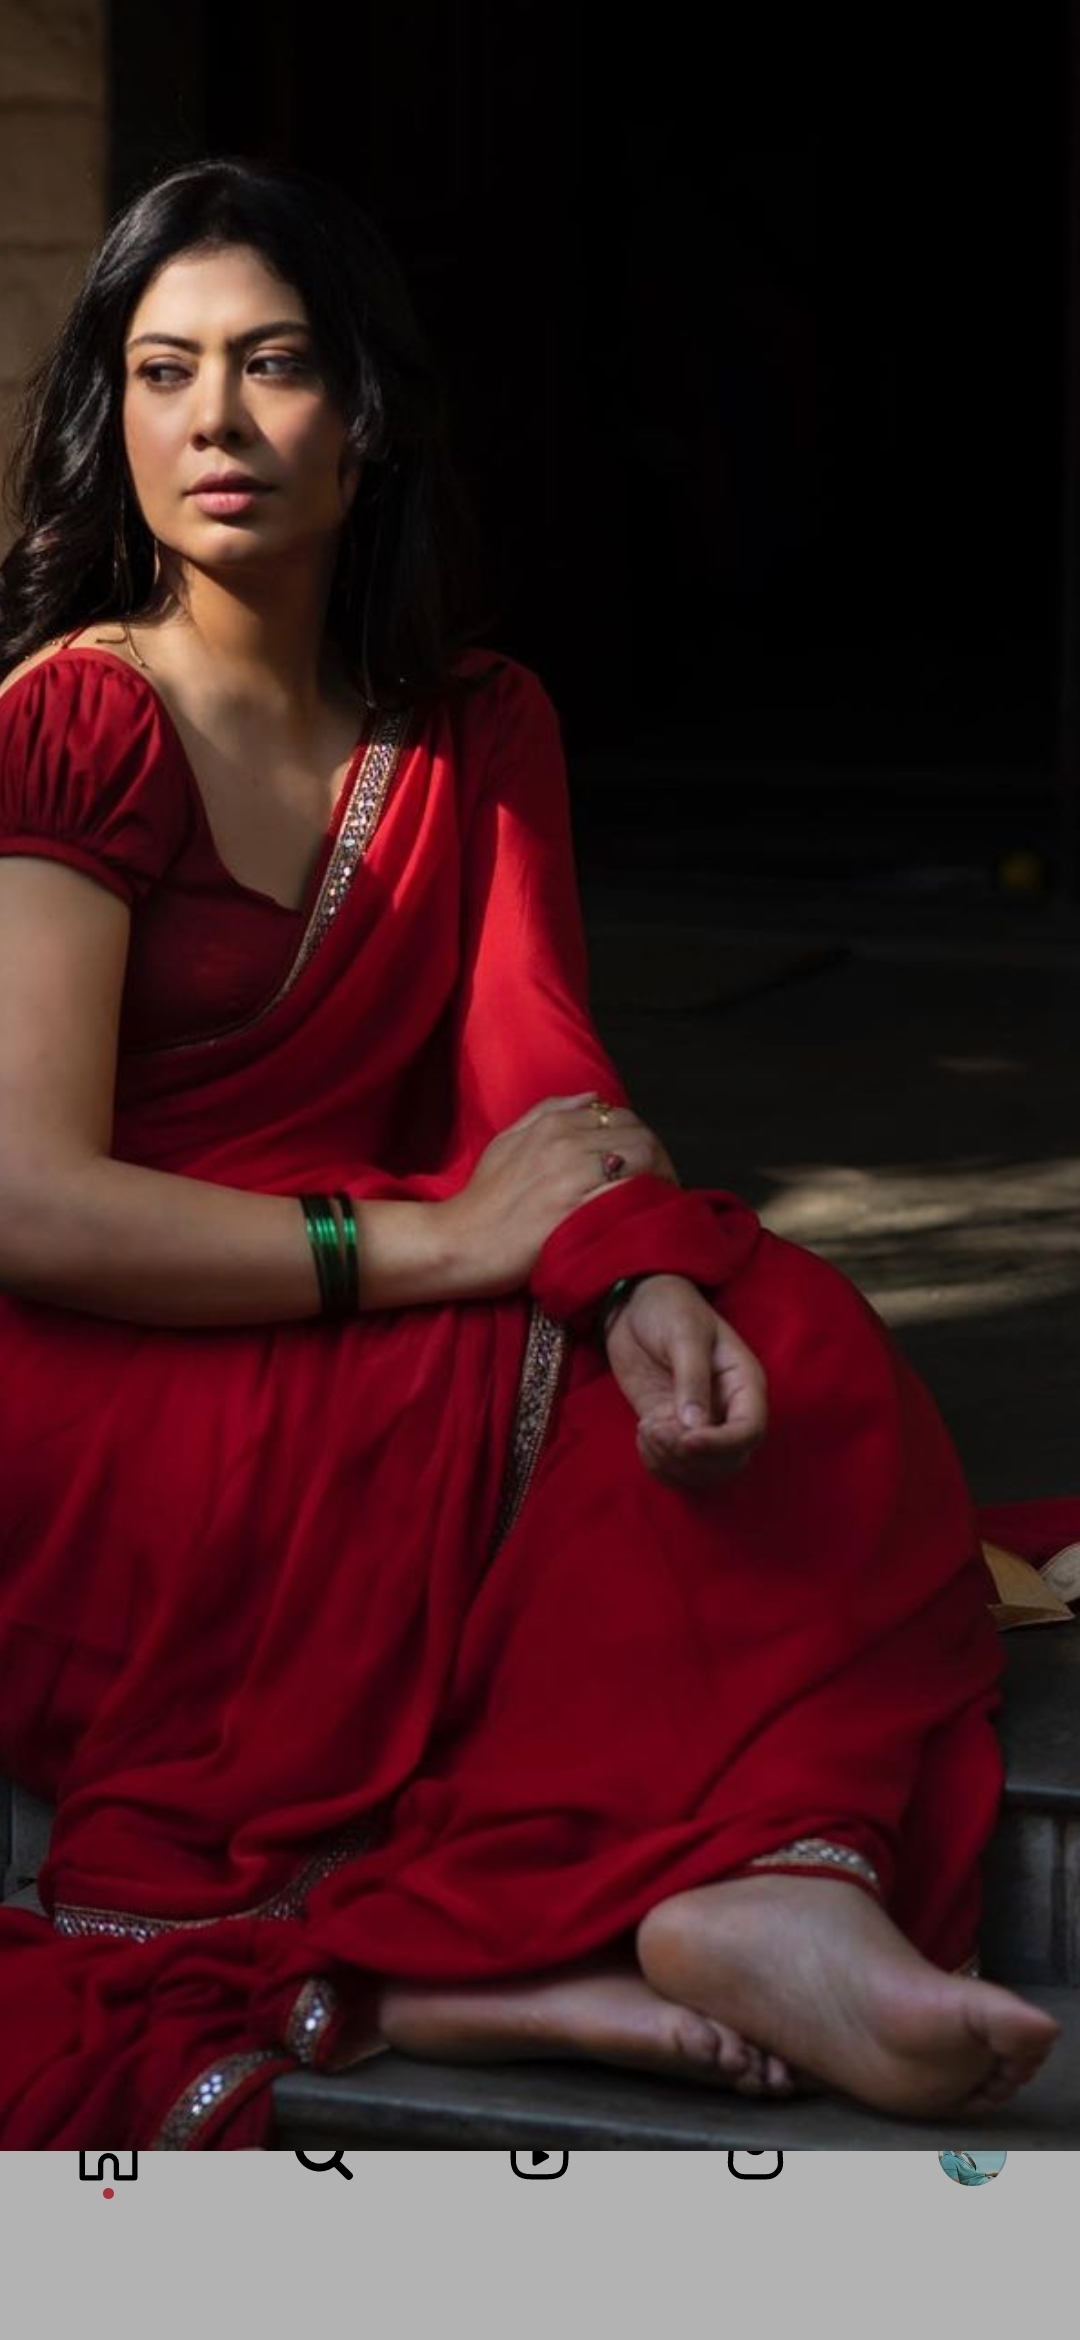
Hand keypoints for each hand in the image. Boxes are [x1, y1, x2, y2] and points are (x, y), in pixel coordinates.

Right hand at [444, 1092, 680, 1299]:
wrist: (459, 1242)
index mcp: (552, 1124)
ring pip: (642, 1162)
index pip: (622, 1117)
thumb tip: (590, 1097)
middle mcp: (566, 1143)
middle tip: (663, 1187)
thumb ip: (548, 1112)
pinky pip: (628, 1196)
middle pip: (640, 1137)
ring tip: (659, 1203)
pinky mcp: (576, 1211)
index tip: (649, 1165)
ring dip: (660, 1181)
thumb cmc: (483, 1199)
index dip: (644, 1140)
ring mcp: (572, 1177)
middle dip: (661, 1161)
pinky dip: (645, 1203)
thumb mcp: (507, 1141)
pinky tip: (645, 1219)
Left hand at [603, 1273, 766, 1489]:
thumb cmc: (669, 1308)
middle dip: (691, 1458)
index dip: (722, 1445)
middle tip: (656, 1429)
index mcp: (744, 1382)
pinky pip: (675, 1467)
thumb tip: (695, 1426)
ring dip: (671, 1464)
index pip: (750, 1430)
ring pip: (702, 1471)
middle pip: (729, 1461)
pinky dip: (657, 1464)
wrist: (636, 1305)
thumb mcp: (683, 1334)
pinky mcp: (672, 1430)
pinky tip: (643, 1434)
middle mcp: (728, 1409)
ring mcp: (700, 1424)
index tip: (686, 1440)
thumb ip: (692, 1378)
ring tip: (646, 1430)